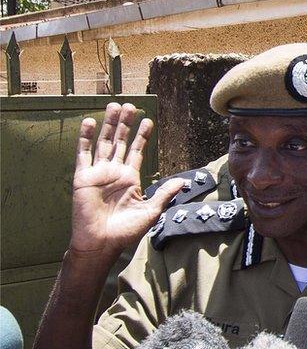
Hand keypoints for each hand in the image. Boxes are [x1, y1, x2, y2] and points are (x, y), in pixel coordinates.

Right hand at [69, 103, 183, 260]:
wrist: (102, 243)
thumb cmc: (126, 231)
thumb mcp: (151, 210)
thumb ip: (165, 193)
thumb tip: (182, 181)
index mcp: (130, 178)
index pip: (137, 151)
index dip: (142, 136)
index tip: (148, 120)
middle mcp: (114, 172)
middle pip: (121, 142)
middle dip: (126, 124)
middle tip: (131, 105)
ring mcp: (98, 172)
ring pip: (104, 142)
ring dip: (109, 124)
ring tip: (115, 106)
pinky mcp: (83, 177)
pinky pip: (84, 153)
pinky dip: (85, 138)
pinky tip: (89, 122)